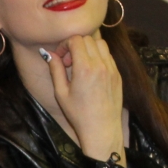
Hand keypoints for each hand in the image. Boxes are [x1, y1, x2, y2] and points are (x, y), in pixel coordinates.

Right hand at [43, 33, 123, 162]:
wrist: (101, 129)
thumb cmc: (79, 114)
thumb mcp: (61, 93)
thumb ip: (55, 69)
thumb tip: (49, 54)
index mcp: (85, 68)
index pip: (76, 40)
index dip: (65, 44)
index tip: (61, 57)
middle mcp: (100, 65)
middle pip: (88, 38)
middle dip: (76, 45)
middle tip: (69, 62)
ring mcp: (112, 69)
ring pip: (100, 43)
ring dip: (88, 48)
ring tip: (81, 64)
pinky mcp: (118, 74)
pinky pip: (108, 55)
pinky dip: (98, 56)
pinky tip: (91, 71)